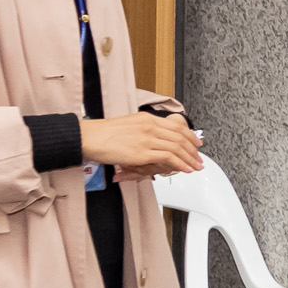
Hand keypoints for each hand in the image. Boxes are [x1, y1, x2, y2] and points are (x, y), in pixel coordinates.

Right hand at [80, 113, 201, 179]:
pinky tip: (185, 168)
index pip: (176, 126)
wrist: (89, 137)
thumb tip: (152, 138)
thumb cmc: (103, 133)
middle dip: (193, 150)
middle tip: (199, 158)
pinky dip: (180, 164)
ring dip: (189, 159)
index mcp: (147, 119)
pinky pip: (168, 158)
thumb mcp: (128, 125)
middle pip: (180, 137)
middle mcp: (150, 127)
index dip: (190, 135)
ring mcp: (147, 139)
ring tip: (196, 166)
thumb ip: (142, 130)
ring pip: (177, 148)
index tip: (196, 142)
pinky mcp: (142, 153)